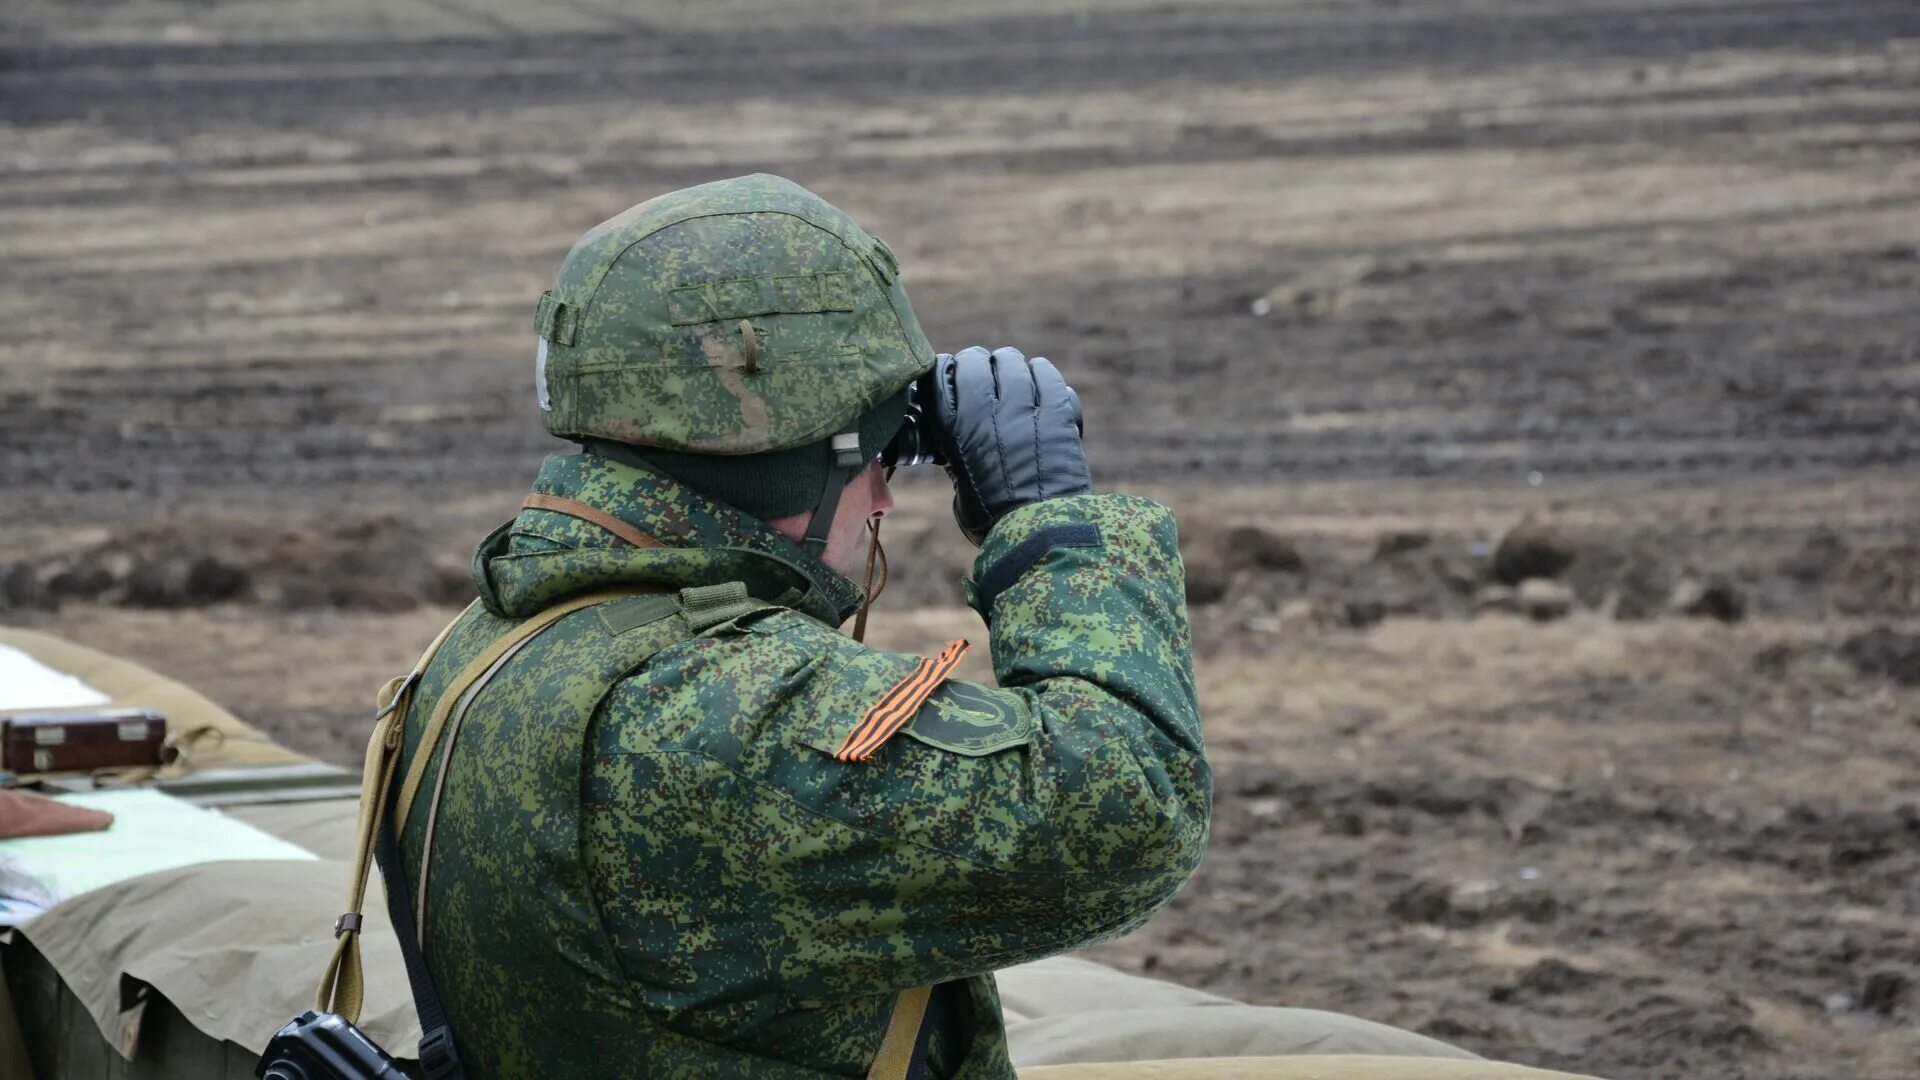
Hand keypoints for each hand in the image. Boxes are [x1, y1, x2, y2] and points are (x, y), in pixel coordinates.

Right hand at [927, 346, 1091, 544]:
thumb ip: (958, 455)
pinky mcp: (1057, 414)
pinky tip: (1040, 381)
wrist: (1040, 536)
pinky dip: (1043, 374)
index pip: (940, 375)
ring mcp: (1023, 409)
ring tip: (1013, 377)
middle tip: (983, 374)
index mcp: (953, 429)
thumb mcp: (960, 484)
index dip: (946, 370)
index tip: (952, 375)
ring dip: (1010, 366)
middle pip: (976, 361)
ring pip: (1012, 362)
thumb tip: (958, 442)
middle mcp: (985, 412)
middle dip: (978, 364)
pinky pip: (1049, 375)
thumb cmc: (995, 520)